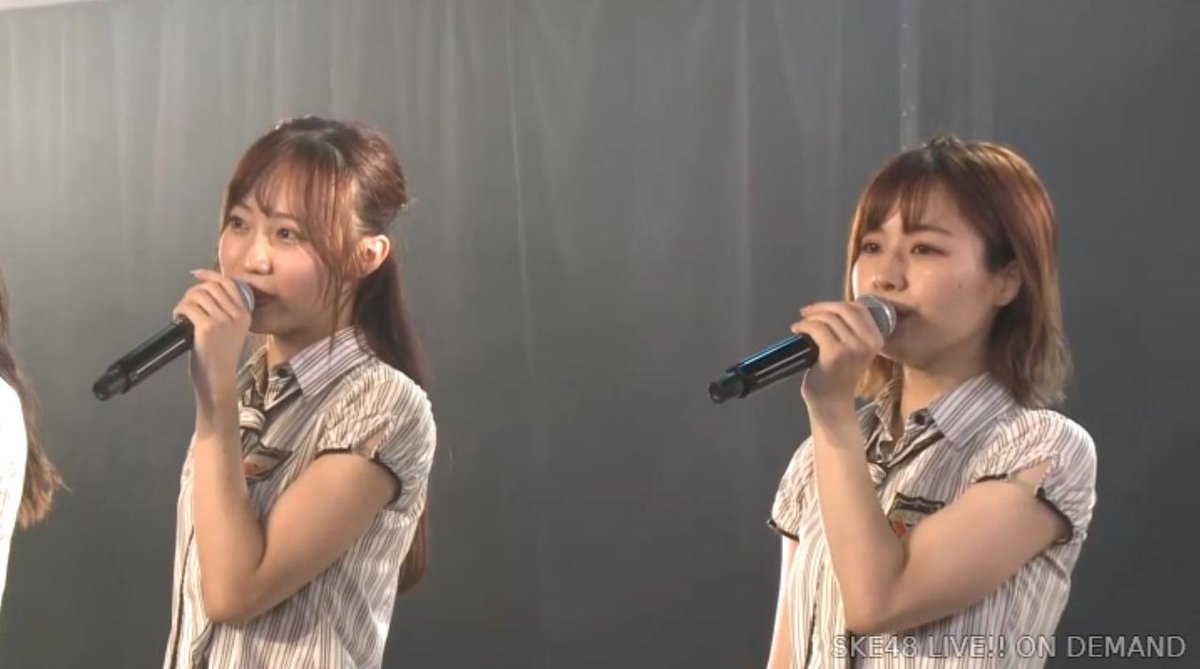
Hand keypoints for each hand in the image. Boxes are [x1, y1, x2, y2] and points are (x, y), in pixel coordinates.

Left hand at [172, 269, 250, 422]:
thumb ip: (227, 313)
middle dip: (193, 292)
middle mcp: (236, 315)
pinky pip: (188, 308)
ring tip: (182, 314)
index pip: (228, 284)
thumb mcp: (233, 332)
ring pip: (197, 296)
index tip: (198, 274)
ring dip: (185, 303)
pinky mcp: (207, 328)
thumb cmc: (221, 360)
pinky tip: (178, 319)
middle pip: (210, 288)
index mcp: (245, 314)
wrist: (218, 381)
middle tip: (187, 305)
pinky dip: (179, 311)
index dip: (210, 275)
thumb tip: (206, 292)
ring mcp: (222, 321)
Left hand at [789, 300, 884, 411]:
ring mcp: (852, 348)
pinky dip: (803, 326)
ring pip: (828, 319)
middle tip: (806, 312)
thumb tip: (829, 309)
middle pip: (844, 309)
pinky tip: (796, 330)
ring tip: (800, 325)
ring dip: (810, 318)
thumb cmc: (839, 376)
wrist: (832, 403)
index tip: (821, 308)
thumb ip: (850, 329)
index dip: (836, 304)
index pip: (859, 308)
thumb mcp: (854, 349)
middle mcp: (868, 342)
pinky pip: (816, 329)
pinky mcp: (834, 354)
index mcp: (876, 339)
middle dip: (822, 307)